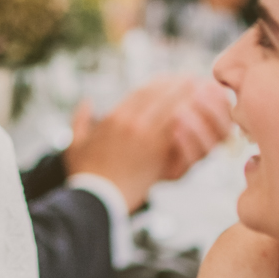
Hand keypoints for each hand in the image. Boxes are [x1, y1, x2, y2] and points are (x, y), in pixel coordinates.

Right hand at [63, 75, 230, 211]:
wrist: (97, 198)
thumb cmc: (86, 173)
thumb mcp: (75, 143)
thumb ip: (79, 120)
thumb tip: (85, 102)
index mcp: (114, 117)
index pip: (143, 91)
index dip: (160, 83)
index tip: (172, 79)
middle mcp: (131, 123)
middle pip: (160, 95)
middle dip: (179, 85)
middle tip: (194, 79)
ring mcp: (145, 138)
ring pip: (173, 109)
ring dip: (189, 98)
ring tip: (203, 91)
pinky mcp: (157, 155)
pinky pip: (179, 132)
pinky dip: (191, 121)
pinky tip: (201, 115)